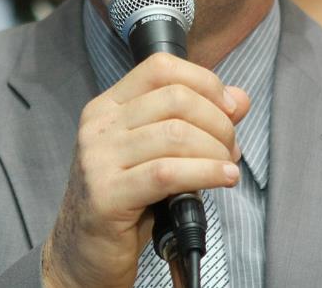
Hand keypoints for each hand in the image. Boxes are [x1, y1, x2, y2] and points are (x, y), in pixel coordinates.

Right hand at [42, 53, 250, 287]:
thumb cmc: (123, 202)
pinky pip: (167, 173)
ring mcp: (98, 158)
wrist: (83, 253)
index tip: (229, 108)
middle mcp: (100, 126)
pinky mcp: (106, 194)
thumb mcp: (158, 153)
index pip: (160, 68)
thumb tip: (238, 99)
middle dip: (218, 122)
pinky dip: (206, 172)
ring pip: (176, 134)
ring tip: (227, 168)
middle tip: (230, 148)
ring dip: (216, 150)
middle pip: (175, 98)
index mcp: (109, 107)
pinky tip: (222, 178)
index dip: (204, 82)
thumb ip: (197, 121)